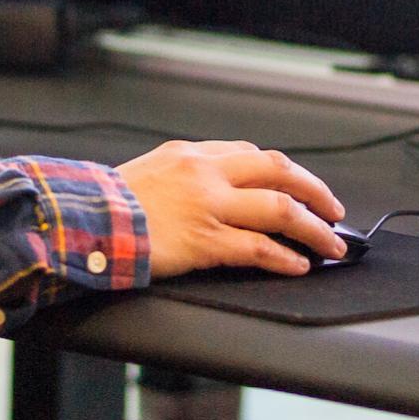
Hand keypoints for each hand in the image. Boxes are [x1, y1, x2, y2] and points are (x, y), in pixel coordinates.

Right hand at [115, 140, 345, 277]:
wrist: (85, 221)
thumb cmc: (107, 204)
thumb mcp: (146, 173)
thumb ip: (182, 177)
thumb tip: (211, 192)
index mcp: (189, 154)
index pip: (251, 154)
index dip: (284, 172)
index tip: (297, 186)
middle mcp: (204, 173)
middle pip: (278, 171)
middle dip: (315, 190)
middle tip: (333, 209)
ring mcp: (208, 205)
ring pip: (280, 209)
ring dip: (314, 228)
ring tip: (331, 244)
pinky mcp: (205, 240)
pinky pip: (259, 247)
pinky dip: (285, 258)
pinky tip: (299, 266)